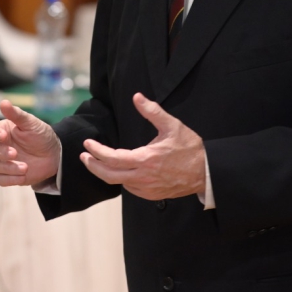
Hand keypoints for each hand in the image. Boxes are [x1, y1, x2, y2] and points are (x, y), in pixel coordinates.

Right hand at [0, 100, 60, 186]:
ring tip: (25, 167)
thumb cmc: (41, 135)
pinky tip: (22, 176)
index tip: (5, 136)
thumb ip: (16, 114)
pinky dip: (9, 179)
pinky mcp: (8, 175)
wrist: (54, 155)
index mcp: (1, 131)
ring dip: (7, 168)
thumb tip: (3, 102)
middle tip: (15, 153)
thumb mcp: (31, 123)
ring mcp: (2, 161)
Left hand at [79, 92, 205, 200]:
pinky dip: (122, 180)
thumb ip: (152, 111)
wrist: (206, 172)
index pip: (112, 158)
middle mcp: (143, 177)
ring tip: (100, 162)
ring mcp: (148, 189)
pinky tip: (120, 172)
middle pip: (109, 176)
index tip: (87, 144)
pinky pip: (131, 189)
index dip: (96, 151)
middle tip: (84, 157)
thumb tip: (137, 97)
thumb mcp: (172, 125)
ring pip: (120, 183)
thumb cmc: (190, 148)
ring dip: (107, 173)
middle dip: (93, 166)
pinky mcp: (153, 195)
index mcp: (145, 160)